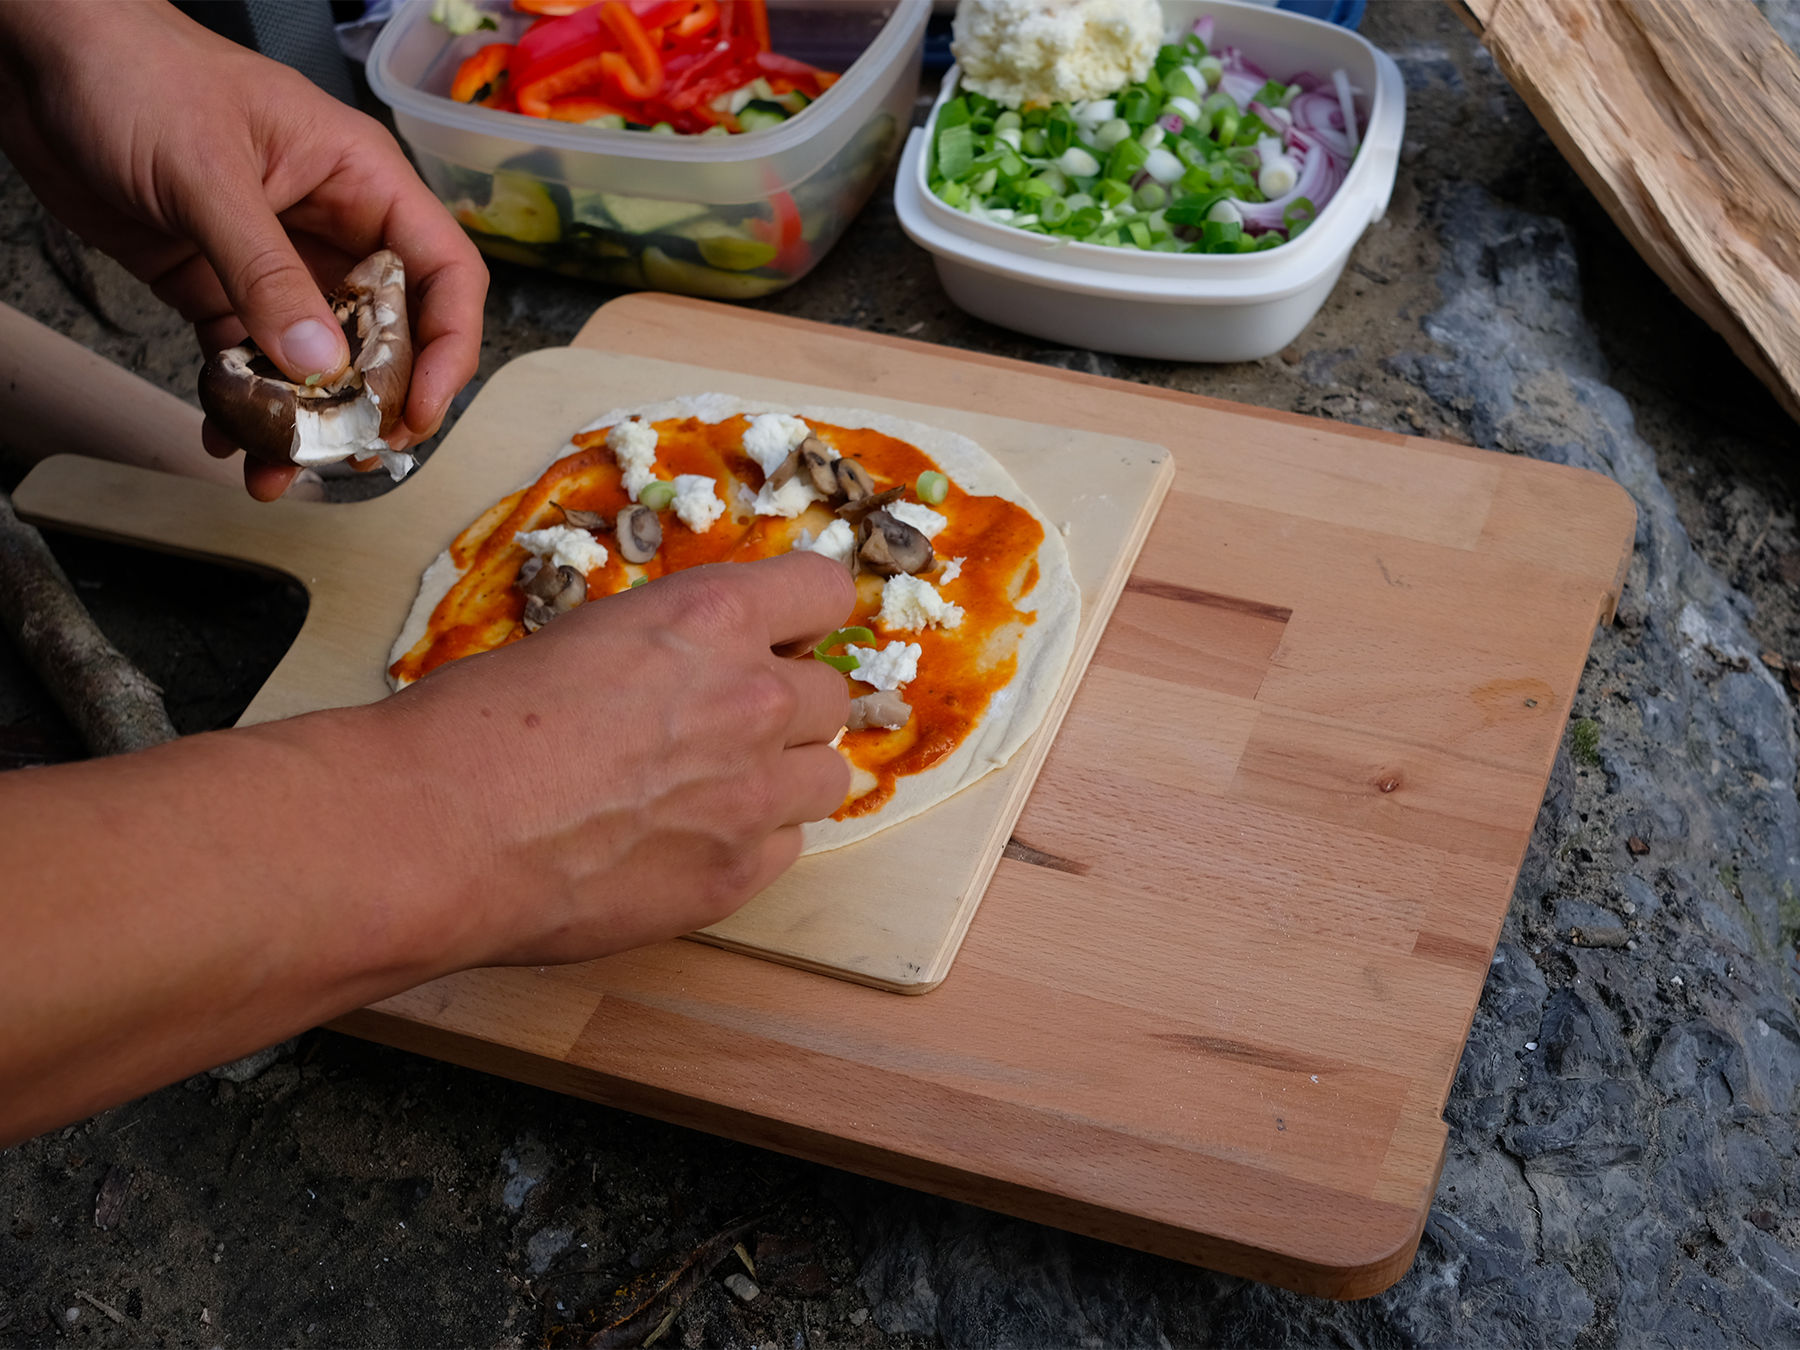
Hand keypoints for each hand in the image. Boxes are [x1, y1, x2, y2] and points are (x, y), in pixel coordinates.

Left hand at [0, 0, 486, 500]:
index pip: (443, 275)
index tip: (415, 411)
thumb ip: (264, 273)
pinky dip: (241, 403)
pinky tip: (223, 437)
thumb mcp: (206, 173)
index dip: (445, 349)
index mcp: (361, 182)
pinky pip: (247, 358)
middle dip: (371, 400)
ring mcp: (274, 259)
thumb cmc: (133, 74)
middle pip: (386, 332)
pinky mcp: (216, 283)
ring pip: (314, 358)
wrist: (34, 56)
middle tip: (347, 454)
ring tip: (278, 468)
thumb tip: (319, 367)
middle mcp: (331, 226)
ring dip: (302, 419)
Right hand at [376, 553, 855, 964]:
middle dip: (785, 707)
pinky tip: (687, 842)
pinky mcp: (736, 874)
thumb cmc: (479, 723)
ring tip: (712, 791)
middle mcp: (753, 697)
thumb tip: (702, 666)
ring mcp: (754, 793)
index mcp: (712, 618)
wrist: (439, 827)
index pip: (826, 592)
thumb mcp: (589, 637)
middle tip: (722, 728)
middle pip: (830, 695)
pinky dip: (751, 843)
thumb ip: (674, 647)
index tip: (787, 636)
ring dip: (784, 778)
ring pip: (827, 777)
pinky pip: (787, 847)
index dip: (805, 617)